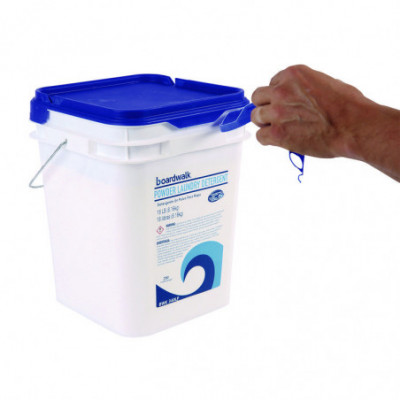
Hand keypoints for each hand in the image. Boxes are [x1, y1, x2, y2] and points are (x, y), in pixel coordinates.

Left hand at [251, 65, 371, 158]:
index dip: (276, 96)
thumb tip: (301, 97)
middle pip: (258, 98)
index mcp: (293, 75)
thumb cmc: (348, 107)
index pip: (272, 84)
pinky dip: (267, 139)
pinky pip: (260, 136)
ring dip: (265, 123)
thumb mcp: (325, 82)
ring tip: (279, 129)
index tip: (282, 104)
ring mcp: (277, 112)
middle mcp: (282, 91)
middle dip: (265, 107)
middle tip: (275, 117)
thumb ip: (305, 87)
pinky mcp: (277, 133)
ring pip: (256, 117)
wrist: (353, 126)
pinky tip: (277, 140)